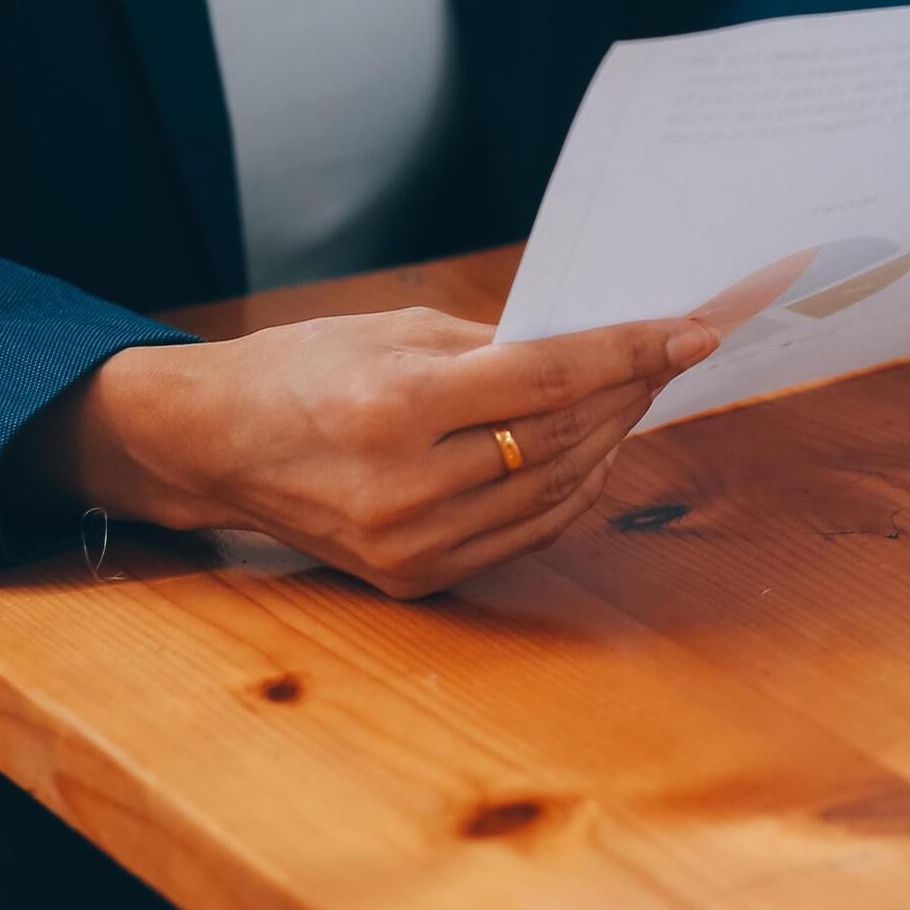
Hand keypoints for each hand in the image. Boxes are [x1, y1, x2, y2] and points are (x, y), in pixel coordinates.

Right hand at [13, 308, 716, 597]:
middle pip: (562, 436)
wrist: (217, 445)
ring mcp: (413, 544)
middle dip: (632, 390)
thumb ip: (500, 346)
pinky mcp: (415, 579)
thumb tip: (601, 350)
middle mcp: (408, 486)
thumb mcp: (399, 331)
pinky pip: (526, 533)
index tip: (692, 332)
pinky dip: (573, 490)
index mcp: (398, 407)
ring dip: (613, 439)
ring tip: (640, 394)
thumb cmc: (306, 368)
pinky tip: (596, 451)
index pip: (551, 379)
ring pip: (556, 489)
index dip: (631, 353)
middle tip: (673, 354)